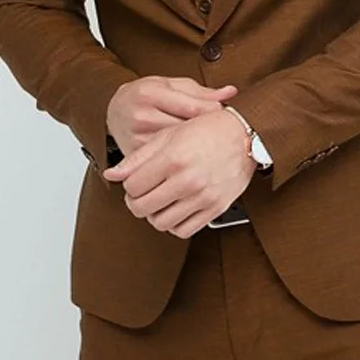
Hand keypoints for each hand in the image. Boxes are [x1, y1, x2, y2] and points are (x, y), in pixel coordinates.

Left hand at [102, 109, 257, 237]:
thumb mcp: (170, 135)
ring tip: (161, 200)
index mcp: (173, 158)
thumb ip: (138, 157)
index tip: (137, 179)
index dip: (130, 184)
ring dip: (155, 214)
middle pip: (142, 208)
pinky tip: (177, 208)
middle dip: (137, 201)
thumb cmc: (209, 129)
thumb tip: (112, 175)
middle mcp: (188, 180)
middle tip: (144, 192)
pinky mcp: (215, 208)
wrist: (246, 134)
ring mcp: (202, 196)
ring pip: (160, 223)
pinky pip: (184, 230)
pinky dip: (174, 224)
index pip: (132, 187)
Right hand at [106, 75, 238, 154]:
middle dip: (206, 134)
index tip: (226, 118)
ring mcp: (136, 139)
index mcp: (151, 93)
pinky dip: (179, 162)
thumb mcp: (172, 85)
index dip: (213, 114)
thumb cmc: (148, 94)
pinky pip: (163, 164)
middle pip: (185, 130)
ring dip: (194, 150)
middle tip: (220, 135)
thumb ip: (202, 92)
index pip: (191, 107)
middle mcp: (142, 116)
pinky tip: (190, 159)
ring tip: (207, 147)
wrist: (114, 109)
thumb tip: (231, 92)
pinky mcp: (135, 157)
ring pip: (175, 150)